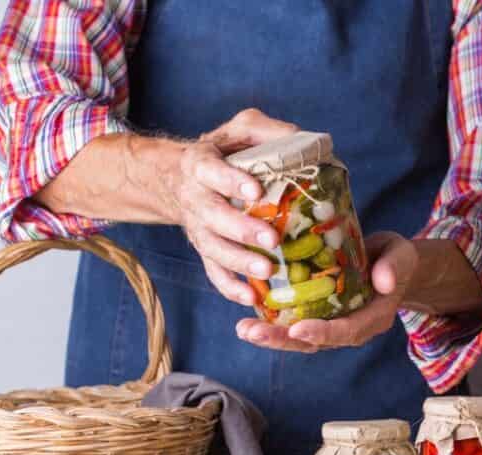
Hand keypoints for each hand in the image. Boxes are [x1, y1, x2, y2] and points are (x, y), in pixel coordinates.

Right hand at [171, 108, 298, 304]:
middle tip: (271, 240)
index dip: (231, 181)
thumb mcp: (240, 130)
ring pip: (213, 249)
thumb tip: (304, 142)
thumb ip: (268, 132)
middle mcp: (196, 199)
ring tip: (266, 272)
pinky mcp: (205, 250)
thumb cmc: (221, 152)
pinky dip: (229, 287)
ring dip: (239, 263)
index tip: (255, 190)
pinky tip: (251, 298)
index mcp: (201, 165)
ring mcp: (198, 228)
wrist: (177, 177)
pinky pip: (213, 272)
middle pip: (213, 217)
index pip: (212, 172)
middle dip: (242, 231)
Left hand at [235, 232, 418, 352]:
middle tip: (252, 333)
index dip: (323, 333)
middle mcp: (351, 328)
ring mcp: (333, 324)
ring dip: (271, 335)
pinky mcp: (318, 315)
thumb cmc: (395, 257)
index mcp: (374, 318)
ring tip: (243, 329)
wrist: (390, 264)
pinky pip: (294, 323)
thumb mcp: (401, 255)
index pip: (347, 331)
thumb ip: (394, 266)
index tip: (298, 330)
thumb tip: (383, 282)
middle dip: (282, 340)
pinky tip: (247, 313)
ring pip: (300, 338)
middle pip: (316, 342)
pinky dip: (271, 321)